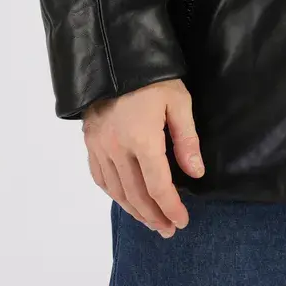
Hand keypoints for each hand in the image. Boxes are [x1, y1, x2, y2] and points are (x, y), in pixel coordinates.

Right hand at [82, 77, 204, 237]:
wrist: (116, 56)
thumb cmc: (153, 77)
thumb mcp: (179, 101)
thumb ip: (187, 139)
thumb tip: (196, 173)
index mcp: (142, 139)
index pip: (158, 186)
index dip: (171, 207)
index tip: (182, 220)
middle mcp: (118, 148)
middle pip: (137, 194)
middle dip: (155, 216)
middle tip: (168, 229)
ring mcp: (100, 147)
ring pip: (117, 191)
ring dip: (135, 211)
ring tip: (151, 221)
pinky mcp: (90, 142)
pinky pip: (100, 178)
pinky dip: (114, 194)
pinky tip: (125, 200)